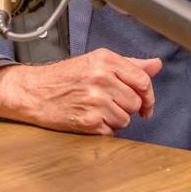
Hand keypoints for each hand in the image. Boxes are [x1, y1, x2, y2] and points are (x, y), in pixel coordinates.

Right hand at [0, 49, 163, 135]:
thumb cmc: (63, 77)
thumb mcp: (96, 62)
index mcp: (105, 60)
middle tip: (110, 103)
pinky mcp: (88, 120)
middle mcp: (102, 78)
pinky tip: (90, 118)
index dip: (148, 95)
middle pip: (135, 102)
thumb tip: (156, 65)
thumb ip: (129, 64)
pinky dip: (103, 129)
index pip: (143, 80)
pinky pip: (111, 131)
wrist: (34, 91)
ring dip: (115, 119)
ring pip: (126, 119)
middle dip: (126, 107)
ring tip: (97, 109)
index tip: (145, 103)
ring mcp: (95, 100)